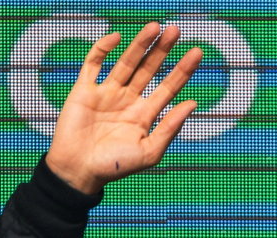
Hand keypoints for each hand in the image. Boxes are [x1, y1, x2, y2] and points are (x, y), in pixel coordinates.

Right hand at [45, 23, 202, 194]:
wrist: (79, 171)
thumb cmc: (115, 166)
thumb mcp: (150, 151)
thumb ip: (171, 127)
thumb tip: (193, 103)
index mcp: (145, 115)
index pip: (168, 87)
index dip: (182, 70)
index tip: (197, 52)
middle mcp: (128, 100)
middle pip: (150, 69)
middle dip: (163, 50)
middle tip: (176, 30)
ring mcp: (107, 93)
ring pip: (127, 63)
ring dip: (140, 44)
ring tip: (156, 27)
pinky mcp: (84, 90)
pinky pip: (93, 64)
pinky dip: (103, 49)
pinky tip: (117, 37)